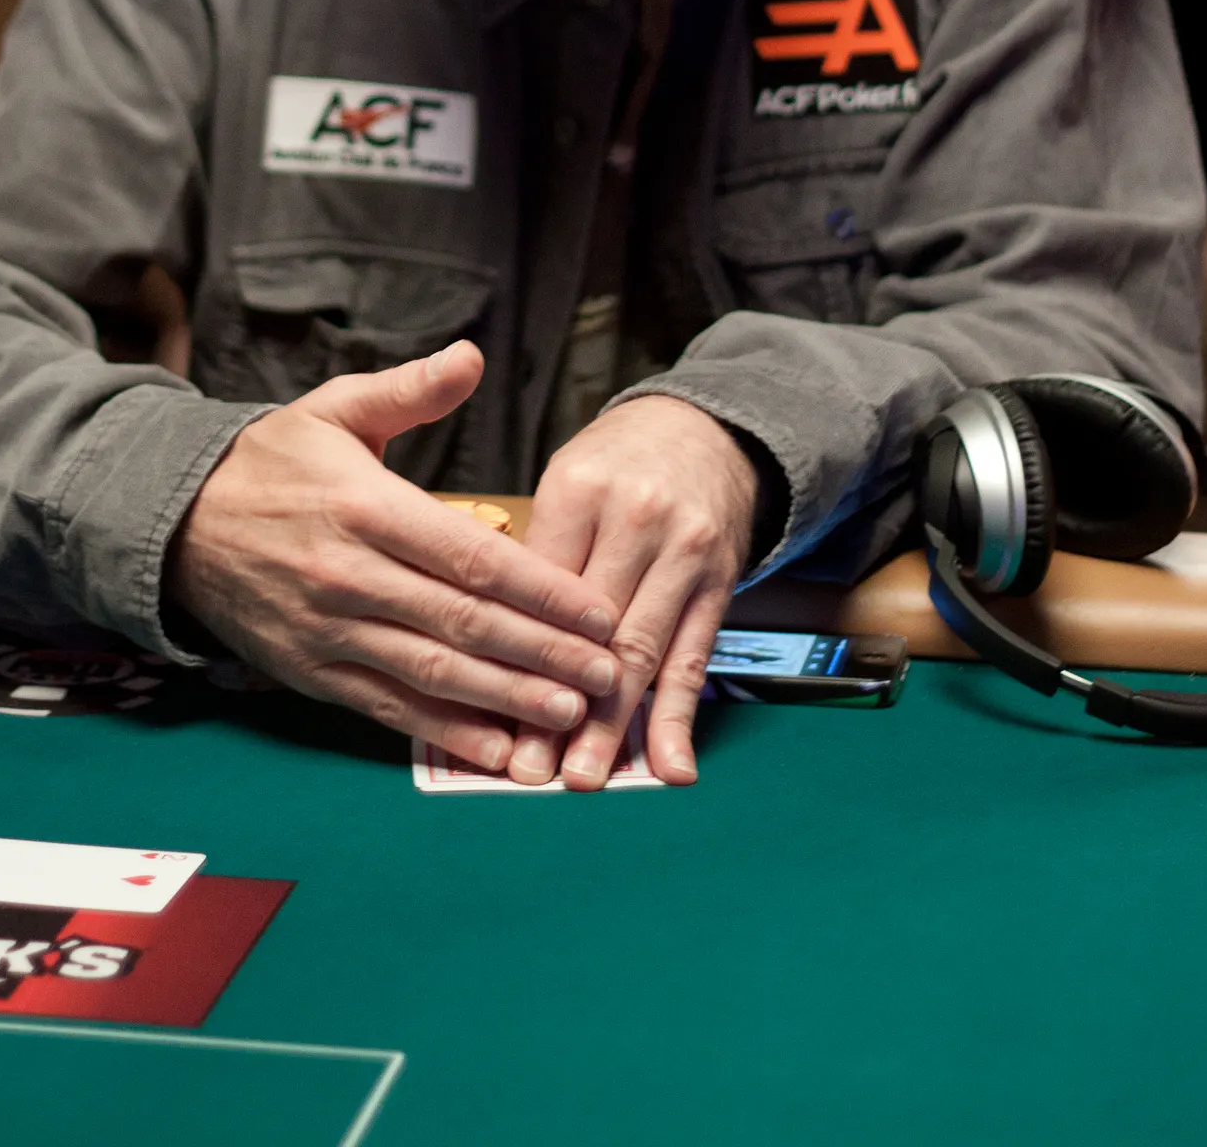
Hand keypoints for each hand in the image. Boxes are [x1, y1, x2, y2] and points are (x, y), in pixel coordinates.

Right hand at [167, 342, 621, 768]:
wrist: (176, 521)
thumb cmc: (272, 460)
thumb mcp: (335, 408)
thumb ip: (410, 391)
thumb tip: (471, 357)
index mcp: (365, 507)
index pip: (471, 557)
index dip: (542, 589)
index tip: (599, 611)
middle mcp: (349, 575)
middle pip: (463, 622)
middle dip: (543, 653)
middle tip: (609, 674)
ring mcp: (329, 631)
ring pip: (432, 672)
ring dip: (506, 700)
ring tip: (570, 715)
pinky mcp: (312, 672)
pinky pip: (388, 709)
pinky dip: (445, 733)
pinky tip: (497, 751)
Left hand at [506, 397, 758, 790]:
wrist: (707, 430)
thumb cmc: (617, 465)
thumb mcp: (567, 481)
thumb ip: (536, 555)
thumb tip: (492, 645)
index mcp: (578, 490)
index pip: (537, 589)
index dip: (511, 657)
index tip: (486, 716)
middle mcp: (634, 519)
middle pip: (588, 630)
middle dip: (557, 707)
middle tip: (530, 770)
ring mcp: (684, 551)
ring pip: (641, 652)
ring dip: (613, 726)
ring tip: (583, 777)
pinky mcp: (720, 579)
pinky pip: (695, 656)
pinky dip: (681, 716)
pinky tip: (671, 764)